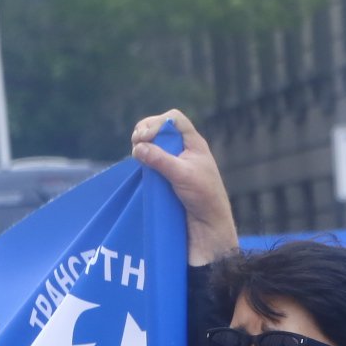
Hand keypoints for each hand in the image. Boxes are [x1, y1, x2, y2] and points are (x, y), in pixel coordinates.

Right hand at [131, 109, 237, 265]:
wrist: (209, 226)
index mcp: (194, 144)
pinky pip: (152, 160)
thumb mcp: (182, 175)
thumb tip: (138, 147)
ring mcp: (175, 162)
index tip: (147, 137)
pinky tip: (139, 164)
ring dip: (142, 145)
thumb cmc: (204, 198)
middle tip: (136, 144)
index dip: (158, 122)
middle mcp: (184, 149)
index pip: (174, 119)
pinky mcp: (167, 176)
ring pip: (154, 144)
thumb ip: (161, 159)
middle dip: (145, 131)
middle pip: (160, 128)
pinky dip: (144, 159)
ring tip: (137, 154)